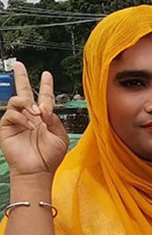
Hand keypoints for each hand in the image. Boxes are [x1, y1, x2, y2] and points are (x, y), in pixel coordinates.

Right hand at [0, 62, 68, 177]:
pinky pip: (11, 114)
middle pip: (24, 92)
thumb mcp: (60, 136)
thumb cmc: (50, 156)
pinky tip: (29, 126)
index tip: (47, 74)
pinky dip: (21, 117)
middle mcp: (30, 116)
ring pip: (18, 100)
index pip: (45, 98)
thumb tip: (44, 107)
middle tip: (19, 64)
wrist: (38, 170)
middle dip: (21, 77)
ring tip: (37, 114)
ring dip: (28, 104)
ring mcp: (18, 121)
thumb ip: (55, 119)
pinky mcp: (7, 127)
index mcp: (44, 117)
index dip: (46, 86)